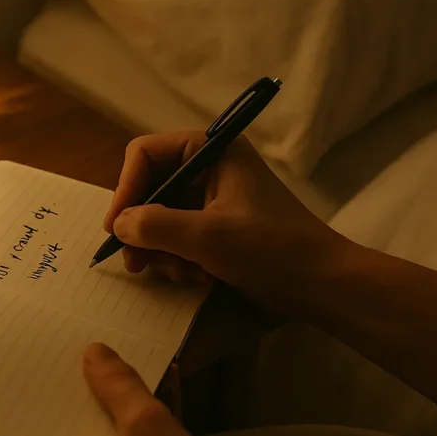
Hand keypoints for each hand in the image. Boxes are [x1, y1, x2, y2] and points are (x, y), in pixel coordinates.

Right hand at [103, 133, 347, 316]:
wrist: (320, 285)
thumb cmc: (271, 250)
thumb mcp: (209, 237)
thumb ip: (157, 225)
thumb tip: (119, 225)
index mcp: (213, 150)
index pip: (146, 154)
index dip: (125, 188)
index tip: (116, 227)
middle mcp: (209, 168)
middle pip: (149, 188)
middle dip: (143, 228)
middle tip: (136, 263)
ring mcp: (211, 199)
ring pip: (158, 218)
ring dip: (161, 250)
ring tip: (181, 274)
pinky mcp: (214, 228)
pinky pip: (176, 237)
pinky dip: (177, 259)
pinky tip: (197, 278)